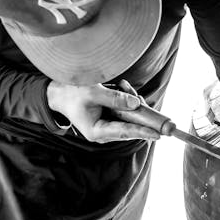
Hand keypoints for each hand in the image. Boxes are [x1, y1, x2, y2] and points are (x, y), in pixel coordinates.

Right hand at [45, 81, 160, 142]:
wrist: (60, 94)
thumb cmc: (72, 94)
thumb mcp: (93, 92)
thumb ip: (115, 98)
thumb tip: (136, 104)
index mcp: (97, 131)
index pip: (125, 132)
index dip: (143, 132)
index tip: (158, 134)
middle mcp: (104, 134)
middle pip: (131, 127)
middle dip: (139, 112)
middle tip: (140, 97)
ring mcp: (108, 129)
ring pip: (130, 119)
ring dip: (132, 103)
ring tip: (123, 86)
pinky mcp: (110, 121)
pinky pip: (125, 114)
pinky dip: (127, 102)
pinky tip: (122, 87)